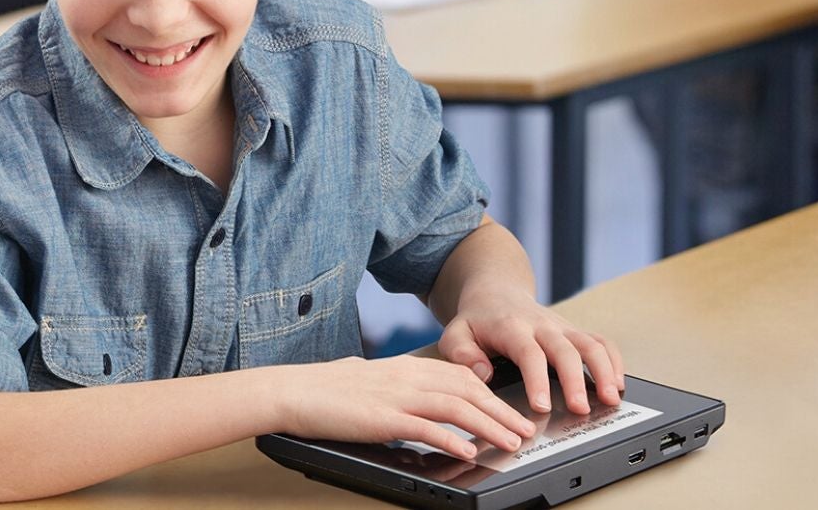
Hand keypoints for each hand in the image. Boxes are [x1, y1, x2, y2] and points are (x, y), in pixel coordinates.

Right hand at [271, 355, 536, 459]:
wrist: (293, 390)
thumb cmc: (324, 388)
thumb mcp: (368, 379)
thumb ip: (394, 386)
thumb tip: (408, 398)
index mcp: (404, 367)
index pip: (460, 375)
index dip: (490, 392)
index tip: (509, 409)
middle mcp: (405, 376)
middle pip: (467, 390)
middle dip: (501, 411)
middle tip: (524, 429)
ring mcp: (395, 396)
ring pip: (455, 407)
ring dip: (488, 425)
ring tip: (510, 442)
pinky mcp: (382, 418)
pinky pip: (425, 428)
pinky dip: (450, 438)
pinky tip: (468, 450)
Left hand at [437, 291, 624, 415]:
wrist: (495, 291)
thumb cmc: (476, 320)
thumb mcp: (455, 333)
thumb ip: (462, 353)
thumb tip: (482, 373)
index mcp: (512, 327)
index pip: (529, 353)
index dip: (538, 380)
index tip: (542, 406)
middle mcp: (542, 325)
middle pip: (565, 350)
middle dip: (576, 381)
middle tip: (581, 409)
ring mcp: (562, 327)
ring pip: (591, 344)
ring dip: (604, 371)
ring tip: (610, 398)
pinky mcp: (574, 331)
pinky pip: (601, 342)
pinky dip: (614, 361)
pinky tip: (617, 384)